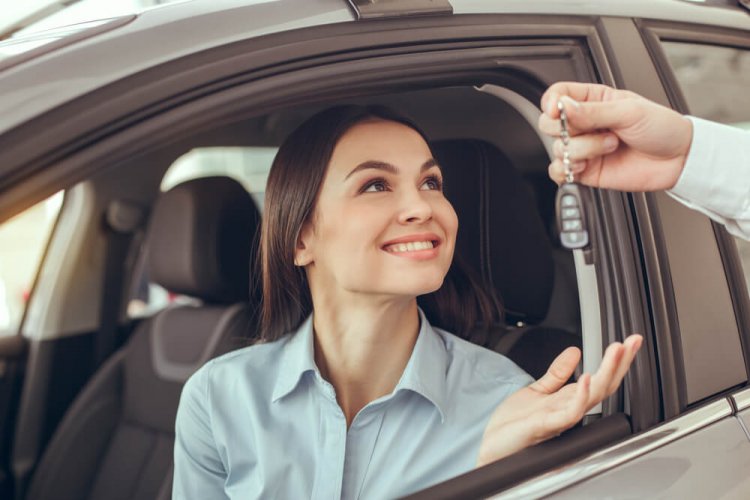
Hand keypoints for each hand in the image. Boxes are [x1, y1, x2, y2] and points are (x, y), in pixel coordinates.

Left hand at [476, 335, 641, 466]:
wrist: (493, 449)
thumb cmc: (514, 426)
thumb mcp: (537, 391)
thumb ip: (557, 374)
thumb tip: (575, 351)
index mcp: (568, 400)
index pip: (599, 379)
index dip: (615, 361)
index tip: (629, 342)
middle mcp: (569, 409)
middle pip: (603, 385)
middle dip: (620, 363)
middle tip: (634, 341)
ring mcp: (560, 418)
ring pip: (593, 396)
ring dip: (607, 372)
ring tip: (618, 350)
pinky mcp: (545, 426)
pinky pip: (569, 413)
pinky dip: (580, 396)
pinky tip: (586, 378)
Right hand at [538, 82, 692, 191]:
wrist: (678, 160)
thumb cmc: (661, 129)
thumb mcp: (630, 111)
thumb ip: (593, 111)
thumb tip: (564, 108)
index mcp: (593, 100)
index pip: (557, 94)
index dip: (552, 102)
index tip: (558, 110)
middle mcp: (584, 124)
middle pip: (549, 123)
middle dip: (567, 129)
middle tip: (594, 129)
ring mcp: (583, 148)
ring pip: (557, 149)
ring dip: (584, 150)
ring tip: (610, 147)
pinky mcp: (585, 170)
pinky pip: (558, 172)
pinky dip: (568, 170)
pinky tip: (587, 165)